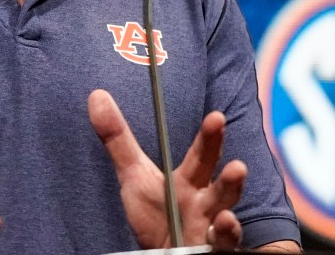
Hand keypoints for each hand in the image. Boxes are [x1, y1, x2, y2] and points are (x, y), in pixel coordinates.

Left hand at [88, 89, 245, 250]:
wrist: (163, 251)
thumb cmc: (156, 213)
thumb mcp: (134, 176)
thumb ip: (119, 140)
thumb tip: (97, 95)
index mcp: (191, 182)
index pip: (202, 157)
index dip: (210, 139)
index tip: (216, 117)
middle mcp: (207, 207)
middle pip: (222, 191)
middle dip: (230, 180)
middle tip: (237, 167)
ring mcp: (211, 235)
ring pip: (226, 230)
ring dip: (228, 225)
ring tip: (226, 217)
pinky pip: (219, 254)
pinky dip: (219, 248)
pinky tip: (217, 239)